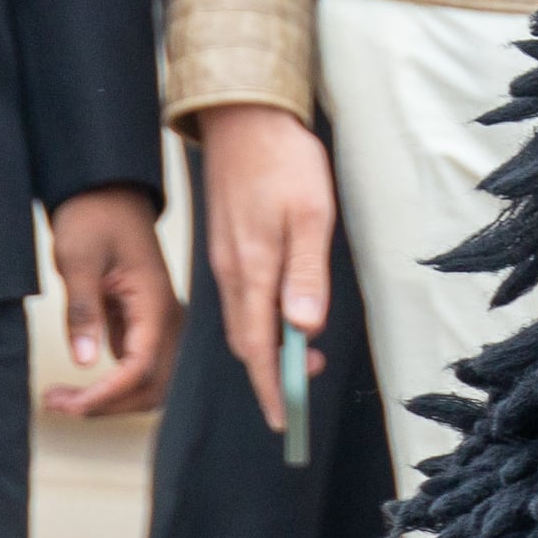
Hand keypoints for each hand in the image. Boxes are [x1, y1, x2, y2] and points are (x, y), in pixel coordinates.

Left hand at [44, 185, 181, 416]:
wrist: (109, 193)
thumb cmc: (97, 218)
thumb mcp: (79, 260)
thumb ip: (83, 312)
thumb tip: (85, 361)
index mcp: (157, 305)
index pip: (141, 369)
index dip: (107, 394)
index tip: (70, 402)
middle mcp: (168, 320)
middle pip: (154, 387)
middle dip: (109, 406)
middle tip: (59, 403)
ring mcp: (160, 324)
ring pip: (152, 384)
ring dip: (114, 401)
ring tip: (69, 399)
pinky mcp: (146, 325)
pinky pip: (141, 369)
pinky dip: (115, 386)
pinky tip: (83, 384)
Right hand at [198, 104, 337, 429]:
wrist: (245, 118)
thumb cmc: (285, 163)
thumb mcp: (312, 216)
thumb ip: (307, 275)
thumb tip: (303, 329)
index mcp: (251, 269)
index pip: (257, 345)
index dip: (271, 386)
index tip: (286, 419)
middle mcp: (231, 271)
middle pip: (246, 340)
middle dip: (270, 374)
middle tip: (302, 396)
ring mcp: (226, 259)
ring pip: (242, 320)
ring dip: (267, 348)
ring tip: (301, 362)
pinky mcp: (228, 246)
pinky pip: (240, 297)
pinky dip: (258, 320)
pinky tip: (282, 319)